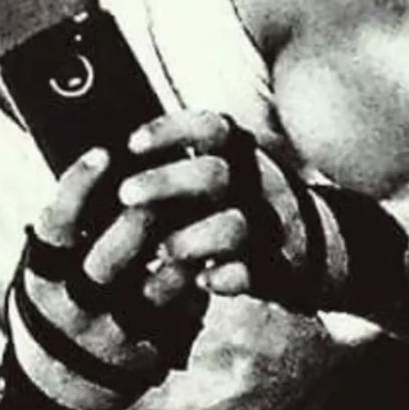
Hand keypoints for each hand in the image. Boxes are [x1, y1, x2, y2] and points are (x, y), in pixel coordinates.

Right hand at [8, 146, 205, 409]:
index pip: (58, 223)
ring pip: (166, 278)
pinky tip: (206, 256)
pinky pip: (186, 308)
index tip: (105, 152)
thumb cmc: (53, 309)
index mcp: (43, 278)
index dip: (80, 185)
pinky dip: (198, 277)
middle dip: (148, 208)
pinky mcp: (150, 353)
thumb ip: (64, 234)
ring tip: (202, 210)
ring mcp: (116, 334)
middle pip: (119, 247)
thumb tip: (103, 169)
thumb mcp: (41, 272)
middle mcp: (77, 307)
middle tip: (169, 179)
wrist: (56, 392)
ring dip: (188, 241)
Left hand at [119, 110, 315, 307]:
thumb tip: (106, 161)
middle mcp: (254, 181)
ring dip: (192, 239)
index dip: (169, 131)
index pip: (209, 127)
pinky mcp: (275, 266)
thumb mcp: (214, 171)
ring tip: (162, 252)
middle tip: (125, 195)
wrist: (303, 248)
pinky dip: (227, 278)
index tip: (130, 144)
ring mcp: (267, 224)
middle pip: (213, 174)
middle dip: (166, 183)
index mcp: (238, 152)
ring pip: (233, 226)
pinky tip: (203, 282)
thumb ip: (176, 163)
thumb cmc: (231, 204)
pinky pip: (252, 273)